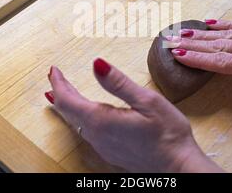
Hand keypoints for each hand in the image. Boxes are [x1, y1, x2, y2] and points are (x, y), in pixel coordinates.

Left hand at [45, 58, 221, 172]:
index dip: (59, 83)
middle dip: (60, 92)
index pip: (68, 100)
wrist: (177, 167)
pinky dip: (80, 116)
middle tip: (55, 77)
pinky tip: (85, 114)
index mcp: (102, 120)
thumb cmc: (168, 135)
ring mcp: (103, 146)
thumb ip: (118, 83)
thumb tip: (96, 64)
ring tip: (64, 92)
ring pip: (76, 122)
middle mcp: (98, 136)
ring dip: (69, 104)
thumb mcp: (146, 100)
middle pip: (69, 112)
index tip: (54, 70)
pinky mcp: (111, 151)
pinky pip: (87, 131)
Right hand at [169, 14, 231, 115]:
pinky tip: (207, 23)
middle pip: (216, 45)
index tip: (178, 55)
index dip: (198, 59)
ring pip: (222, 34)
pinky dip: (220, 24)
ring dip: (199, 34)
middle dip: (190, 45)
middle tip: (168, 41)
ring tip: (179, 32)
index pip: (222, 61)